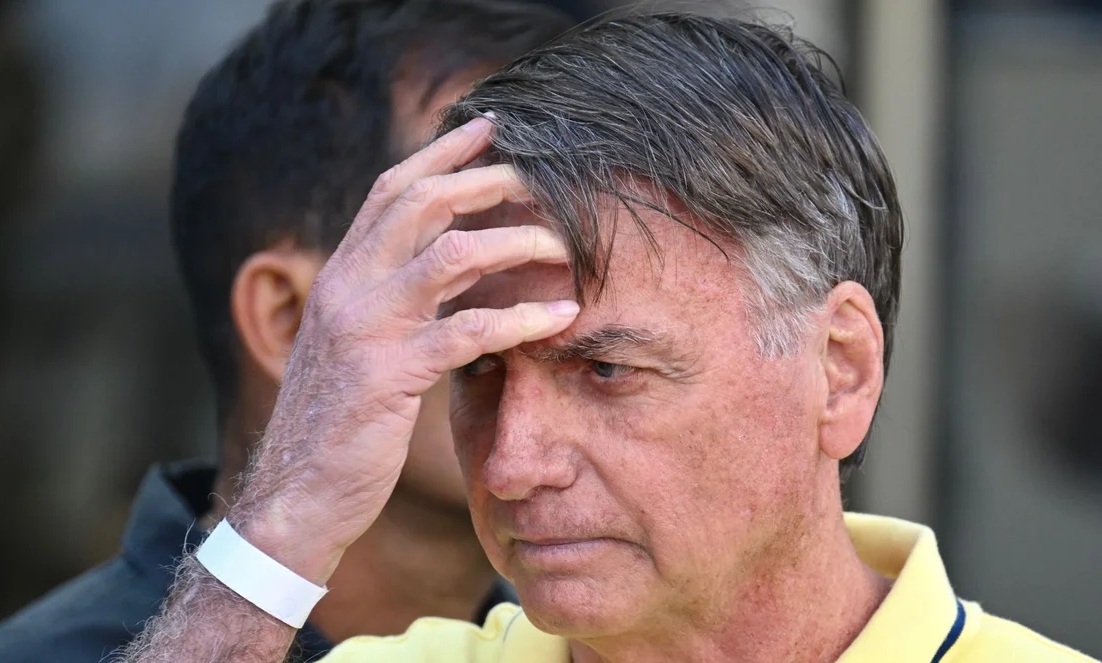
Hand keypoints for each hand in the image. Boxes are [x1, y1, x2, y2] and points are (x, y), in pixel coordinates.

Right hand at [229, 117, 577, 581]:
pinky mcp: (387, 375)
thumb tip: (451, 268)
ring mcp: (364, 328)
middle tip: (542, 173)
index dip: (441, 153)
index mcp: (342, 276)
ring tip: (565, 244)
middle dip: (487, 179)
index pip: (391, 191)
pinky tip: (562, 318)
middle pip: (421, 202)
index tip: (489, 126)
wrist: (294, 493)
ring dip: (515, 242)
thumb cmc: (339, 422)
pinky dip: (521, 319)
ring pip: (449, 255)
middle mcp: (347, 288)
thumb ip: (393, 301)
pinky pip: (466, 332)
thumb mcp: (358, 346)